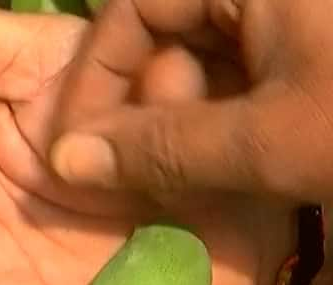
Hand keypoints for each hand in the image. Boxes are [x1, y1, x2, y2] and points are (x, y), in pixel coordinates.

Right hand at [50, 0, 332, 207]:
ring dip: (187, 129)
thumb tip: (67, 160)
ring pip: (201, 66)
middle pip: (165, 39)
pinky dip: (225, 126)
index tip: (83, 147)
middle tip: (157, 173)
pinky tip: (238, 167)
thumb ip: (163, 149)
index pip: (134, 7)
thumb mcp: (268, 143)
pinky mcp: (307, 53)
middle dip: (151, 111)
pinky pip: (240, 81)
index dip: (96, 78)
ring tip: (210, 178)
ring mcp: (288, 20)